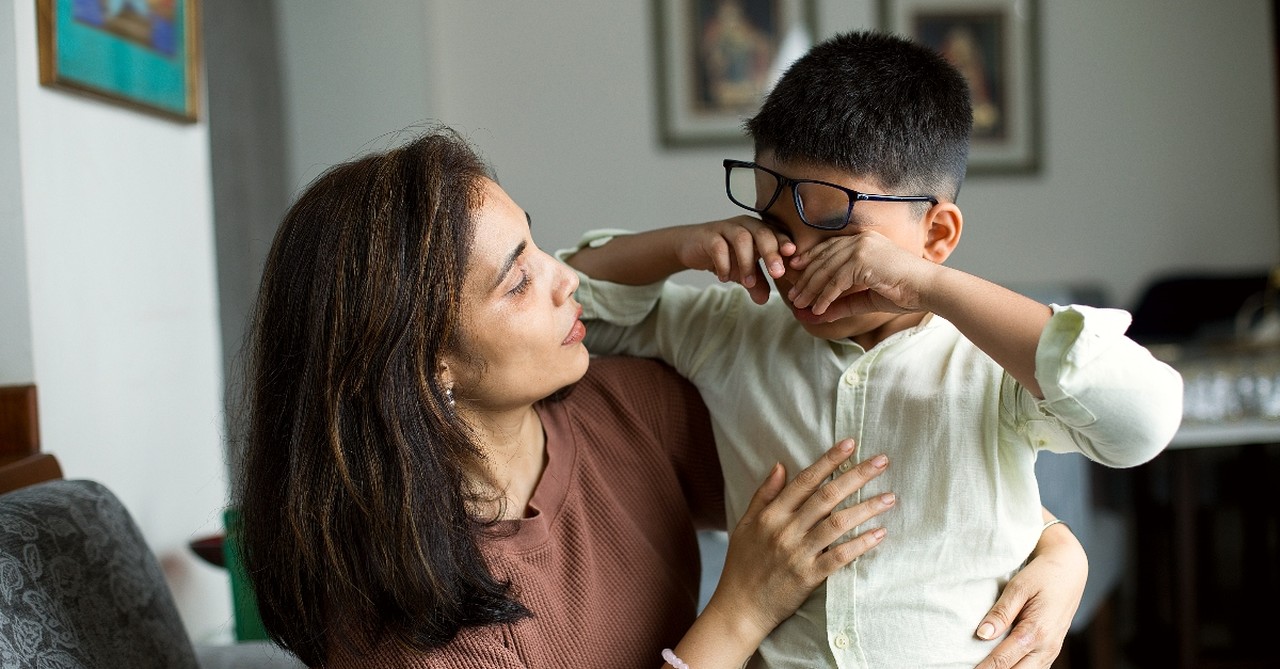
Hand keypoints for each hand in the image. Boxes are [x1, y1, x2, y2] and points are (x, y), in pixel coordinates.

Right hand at [676, 216, 795, 304]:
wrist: (692, 246)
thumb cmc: (724, 254)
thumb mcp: (743, 270)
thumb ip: (756, 282)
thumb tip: (764, 300)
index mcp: (759, 230)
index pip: (776, 234)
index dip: (785, 244)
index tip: (794, 258)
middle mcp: (745, 225)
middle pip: (763, 233)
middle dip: (772, 253)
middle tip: (777, 274)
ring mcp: (726, 228)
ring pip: (742, 239)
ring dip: (747, 262)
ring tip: (747, 283)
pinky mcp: (709, 236)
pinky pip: (718, 247)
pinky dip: (723, 264)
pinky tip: (724, 278)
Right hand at [703, 439, 895, 639]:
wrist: (739, 608)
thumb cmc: (742, 565)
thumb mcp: (745, 525)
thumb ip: (764, 495)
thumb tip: (780, 465)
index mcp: (771, 514)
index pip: (805, 480)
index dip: (829, 460)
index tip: (851, 444)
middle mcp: (785, 530)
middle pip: (826, 496)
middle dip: (856, 476)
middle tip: (882, 461)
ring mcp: (797, 553)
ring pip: (837, 523)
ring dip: (866, 508)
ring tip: (890, 497)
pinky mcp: (808, 577)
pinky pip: (839, 557)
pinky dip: (860, 544)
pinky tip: (880, 534)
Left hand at [785, 231, 939, 318]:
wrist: (929, 289)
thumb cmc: (904, 292)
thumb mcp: (867, 297)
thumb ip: (843, 303)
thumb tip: (818, 314)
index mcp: (863, 240)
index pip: (828, 248)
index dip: (809, 261)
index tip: (795, 275)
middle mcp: (860, 240)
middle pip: (823, 259)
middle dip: (805, 279)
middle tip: (793, 296)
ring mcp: (861, 247)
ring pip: (826, 270)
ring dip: (810, 289)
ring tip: (800, 304)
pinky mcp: (863, 260)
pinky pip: (836, 281)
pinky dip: (825, 296)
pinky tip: (818, 309)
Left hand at [972, 523, 1087, 668]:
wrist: (1069, 570)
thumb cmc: (1041, 575)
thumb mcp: (1018, 587)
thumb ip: (1001, 613)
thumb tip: (982, 634)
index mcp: (1036, 632)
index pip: (1003, 661)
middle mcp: (1047, 647)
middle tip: (973, 668)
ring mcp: (1052, 650)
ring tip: (985, 666)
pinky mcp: (1052, 649)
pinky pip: (1035, 668)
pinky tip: (1002, 665)